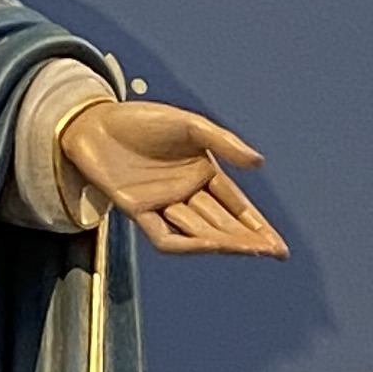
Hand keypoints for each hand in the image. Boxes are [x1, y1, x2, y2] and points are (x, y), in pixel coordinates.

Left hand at [57, 93, 287, 258]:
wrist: (94, 122)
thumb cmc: (142, 120)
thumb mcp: (190, 126)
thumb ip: (224, 143)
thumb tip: (259, 164)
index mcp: (202, 174)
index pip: (236, 207)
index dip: (257, 226)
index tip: (278, 246)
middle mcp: (185, 194)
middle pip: (222, 224)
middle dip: (247, 239)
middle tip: (272, 250)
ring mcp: (162, 206)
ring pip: (199, 233)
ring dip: (224, 241)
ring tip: (250, 247)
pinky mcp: (138, 213)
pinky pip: (166, 236)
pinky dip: (188, 242)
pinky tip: (210, 245)